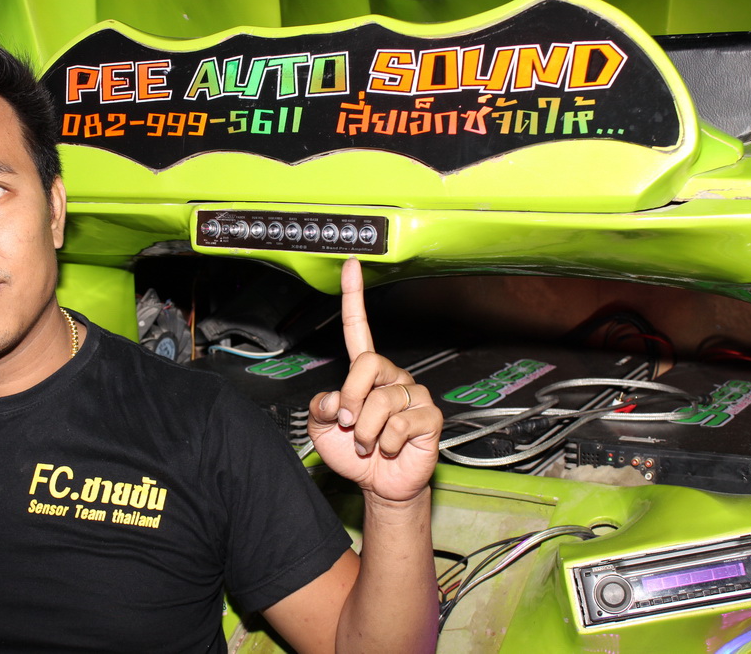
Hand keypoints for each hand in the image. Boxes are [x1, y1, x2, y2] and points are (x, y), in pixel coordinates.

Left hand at [308, 258, 441, 501]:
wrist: (379, 485)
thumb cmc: (353, 454)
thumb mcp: (322, 429)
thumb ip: (320, 407)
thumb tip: (334, 398)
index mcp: (365, 373)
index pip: (358, 329)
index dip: (354, 297)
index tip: (350, 264)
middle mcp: (391, 377)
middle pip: (367, 364)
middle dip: (350, 397)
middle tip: (347, 424)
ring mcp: (413, 394)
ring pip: (380, 402)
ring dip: (364, 432)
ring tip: (368, 446)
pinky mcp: (430, 416)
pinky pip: (400, 424)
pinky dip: (385, 444)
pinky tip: (390, 449)